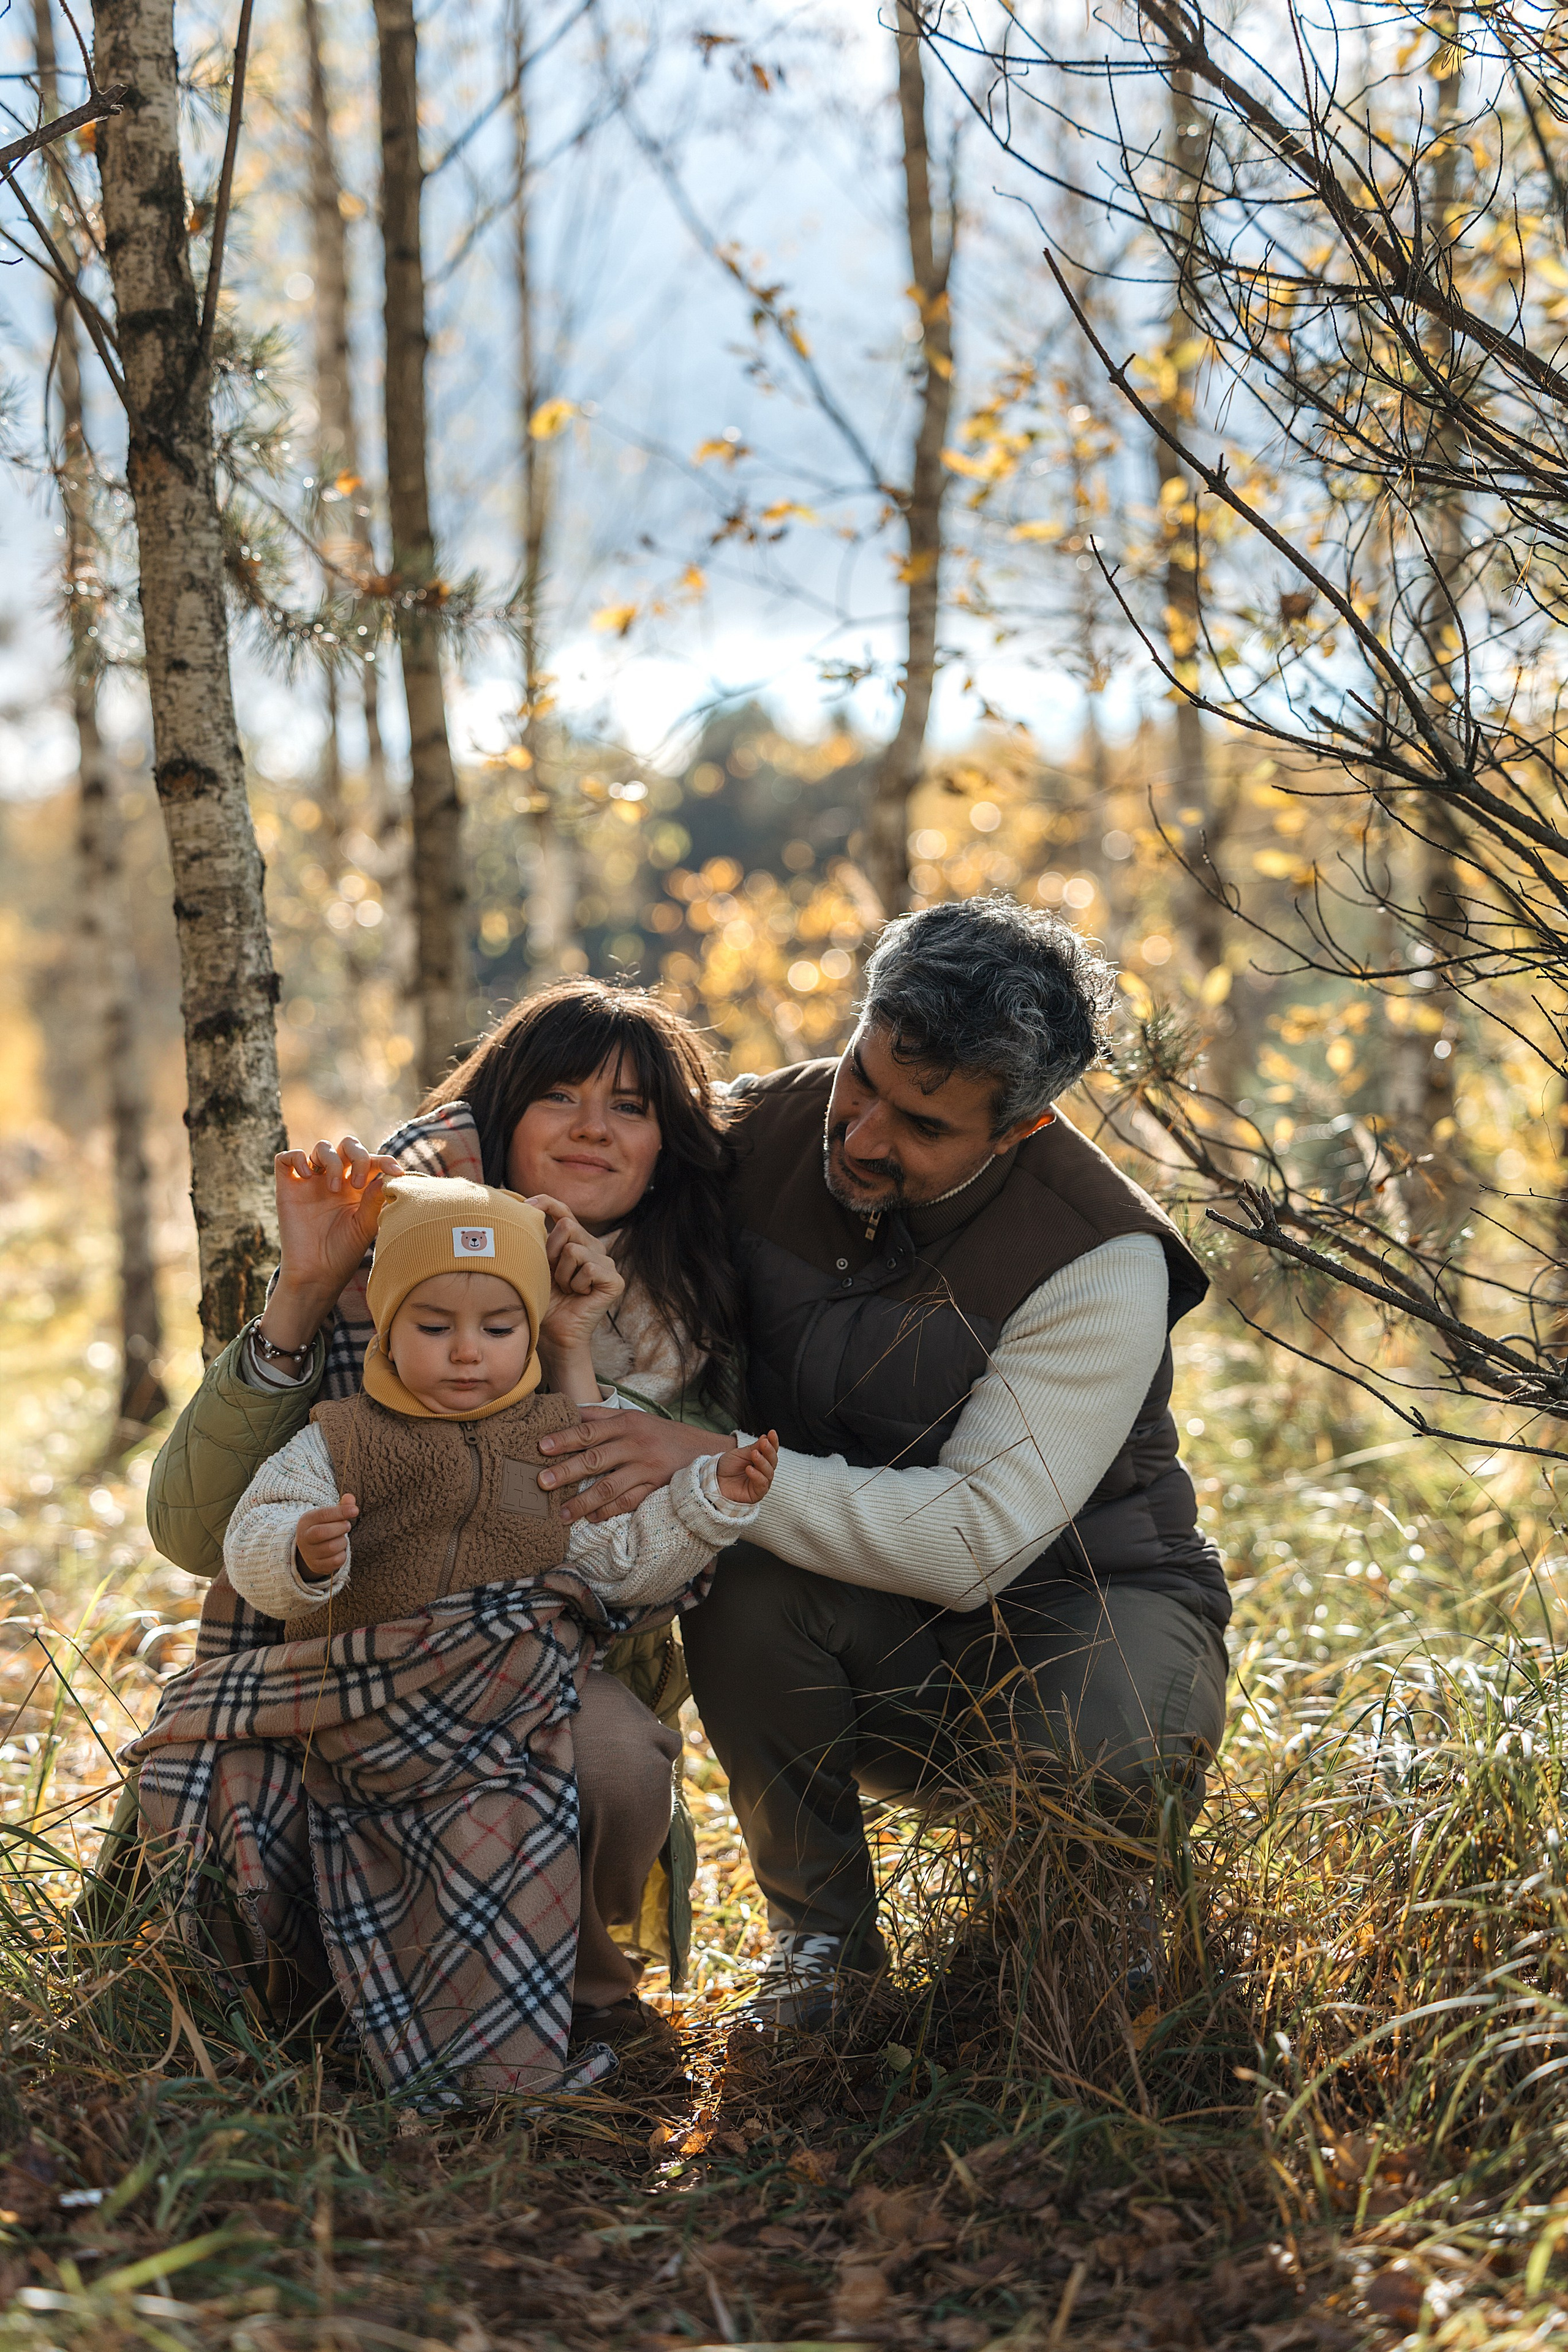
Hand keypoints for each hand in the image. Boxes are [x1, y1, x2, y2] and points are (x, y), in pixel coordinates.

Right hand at [262, 1137, 401, 1350]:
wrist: (316, 1275)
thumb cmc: (343, 1254)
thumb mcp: (365, 1227)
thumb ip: (374, 1201)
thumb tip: (385, 1177)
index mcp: (357, 1187)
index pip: (372, 1161)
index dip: (385, 1160)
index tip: (397, 1172)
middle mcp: (335, 1180)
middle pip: (347, 1145)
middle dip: (357, 1155)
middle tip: (358, 1183)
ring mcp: (311, 1182)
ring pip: (321, 1147)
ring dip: (332, 1161)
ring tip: (335, 1189)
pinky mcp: (288, 1187)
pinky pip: (286, 1158)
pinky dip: (297, 1158)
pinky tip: (308, 1176)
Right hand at [294, 1493, 357, 1582]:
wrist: (311, 1549)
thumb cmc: (324, 1527)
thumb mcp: (329, 1515)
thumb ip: (341, 1506)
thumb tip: (350, 1498)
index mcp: (306, 1521)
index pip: (323, 1515)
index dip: (341, 1512)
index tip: (355, 1510)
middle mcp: (304, 1538)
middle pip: (323, 1532)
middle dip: (340, 1528)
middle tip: (347, 1525)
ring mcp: (309, 1554)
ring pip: (331, 1548)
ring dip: (342, 1541)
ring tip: (341, 1538)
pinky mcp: (317, 1566)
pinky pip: (335, 1561)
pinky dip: (343, 1554)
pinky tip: (339, 1550)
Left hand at [528, 1195, 625, 1357]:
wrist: (554, 1332)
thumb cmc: (543, 1299)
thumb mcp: (537, 1264)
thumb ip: (538, 1238)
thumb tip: (526, 1208)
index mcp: (576, 1241)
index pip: (564, 1212)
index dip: (547, 1203)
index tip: (527, 1205)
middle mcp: (594, 1247)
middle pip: (568, 1226)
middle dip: (551, 1252)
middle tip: (551, 1276)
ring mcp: (607, 1263)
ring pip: (574, 1250)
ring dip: (562, 1274)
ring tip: (566, 1289)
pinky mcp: (614, 1279)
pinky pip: (588, 1267)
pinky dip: (576, 1284)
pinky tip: (579, 1295)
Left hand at [536, 1407, 722, 1523]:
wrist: (703, 1449)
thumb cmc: (659, 1433)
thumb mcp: (632, 1417)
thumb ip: (600, 1416)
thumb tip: (566, 1412)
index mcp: (626, 1423)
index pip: (589, 1430)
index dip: (564, 1438)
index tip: (541, 1447)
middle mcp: (635, 1444)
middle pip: (595, 1459)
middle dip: (566, 1471)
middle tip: (542, 1483)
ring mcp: (646, 1468)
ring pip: (609, 1486)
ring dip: (583, 1501)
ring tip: (561, 1514)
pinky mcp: (655, 1488)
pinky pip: (628, 1502)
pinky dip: (608, 1511)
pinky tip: (591, 1518)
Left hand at [717, 1429, 777, 1505]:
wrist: (714, 1480)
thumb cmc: (727, 1467)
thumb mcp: (739, 1453)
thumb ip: (754, 1448)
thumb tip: (766, 1438)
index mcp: (761, 1460)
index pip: (771, 1451)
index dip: (773, 1442)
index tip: (772, 1433)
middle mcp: (763, 1471)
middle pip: (772, 1461)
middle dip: (769, 1451)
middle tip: (764, 1443)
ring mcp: (761, 1482)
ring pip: (769, 1472)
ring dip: (762, 1462)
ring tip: (754, 1454)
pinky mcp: (756, 1493)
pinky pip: (762, 1484)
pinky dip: (757, 1476)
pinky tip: (749, 1469)